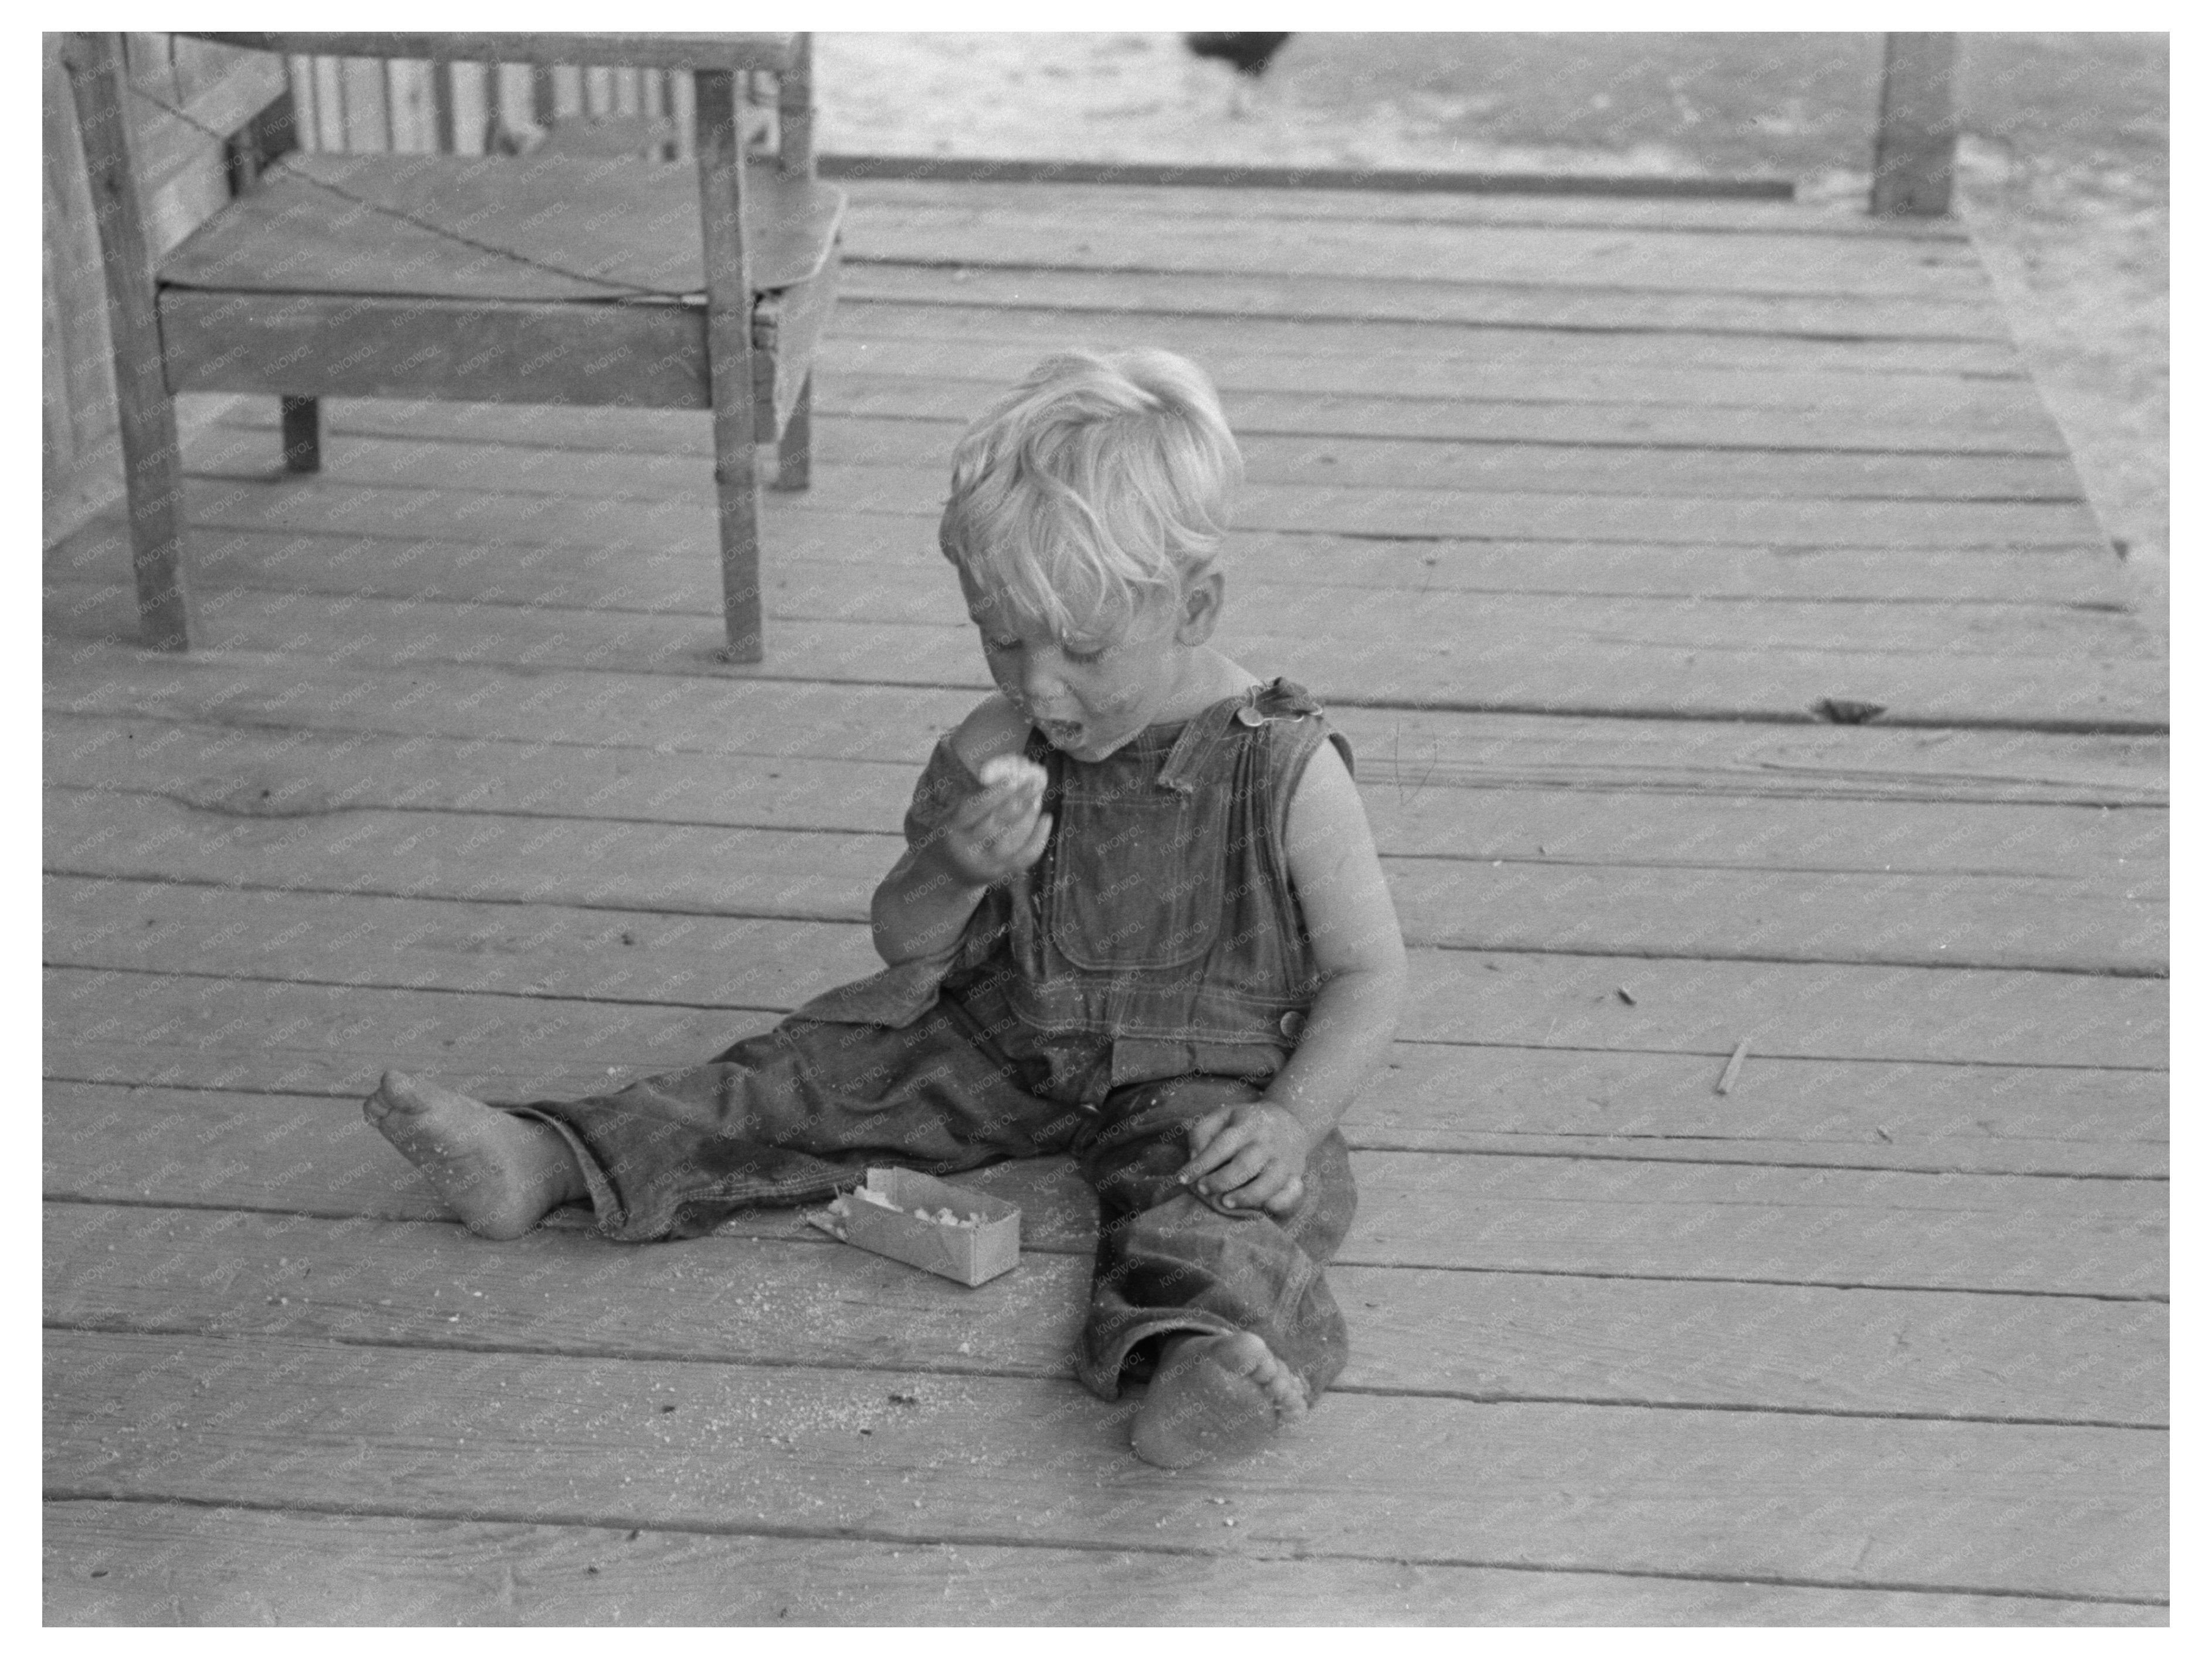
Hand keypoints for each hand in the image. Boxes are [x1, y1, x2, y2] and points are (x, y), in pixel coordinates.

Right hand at [928, 757, 1050, 887]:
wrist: (949, 873)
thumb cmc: (956, 834)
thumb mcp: (954, 815)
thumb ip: (977, 799)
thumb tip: (1008, 778)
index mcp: (950, 829)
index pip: (974, 808)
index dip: (995, 794)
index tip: (1013, 780)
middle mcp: (966, 850)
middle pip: (995, 823)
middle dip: (1017, 801)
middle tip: (1032, 785)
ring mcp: (984, 865)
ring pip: (1012, 839)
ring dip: (1028, 817)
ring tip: (1037, 798)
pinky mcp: (1001, 874)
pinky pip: (1024, 856)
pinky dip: (1039, 837)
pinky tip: (1046, 819)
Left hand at [1177, 1100, 1312, 1216]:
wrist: (1291, 1120)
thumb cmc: (1247, 1122)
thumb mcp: (1223, 1116)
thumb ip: (1202, 1133)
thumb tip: (1194, 1158)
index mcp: (1248, 1124)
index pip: (1221, 1146)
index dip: (1200, 1164)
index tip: (1182, 1178)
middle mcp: (1268, 1142)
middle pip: (1245, 1165)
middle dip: (1220, 1181)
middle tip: (1203, 1190)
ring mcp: (1285, 1160)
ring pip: (1268, 1183)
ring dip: (1246, 1197)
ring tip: (1226, 1203)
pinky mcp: (1296, 1175)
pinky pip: (1290, 1194)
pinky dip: (1277, 1203)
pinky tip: (1261, 1208)